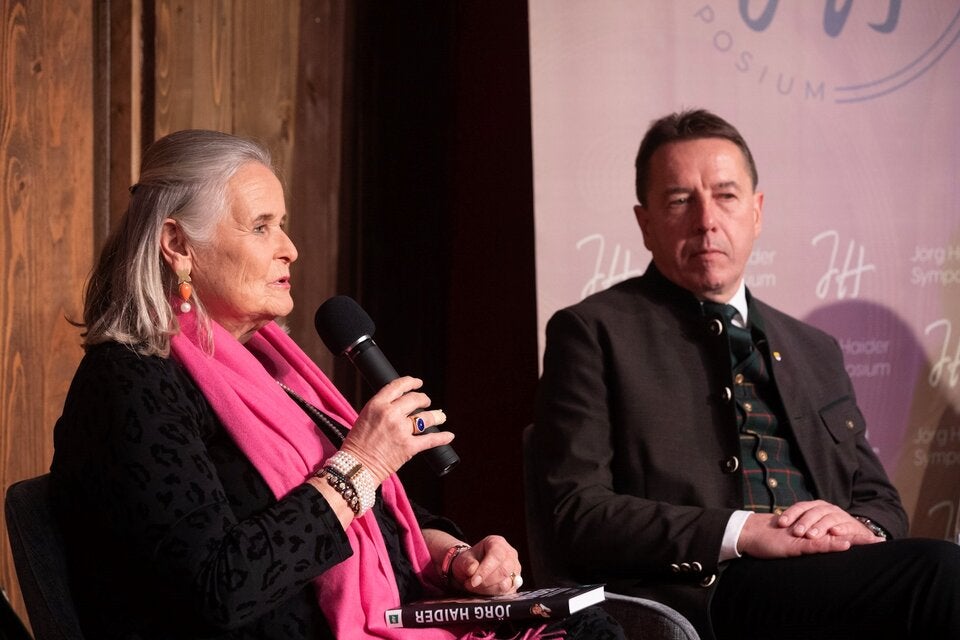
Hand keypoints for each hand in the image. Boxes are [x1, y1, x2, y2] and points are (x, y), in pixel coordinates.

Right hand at [339, 376, 452, 482]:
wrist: (356, 467)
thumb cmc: (357, 444)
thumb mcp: (365, 417)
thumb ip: (382, 409)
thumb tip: (398, 405)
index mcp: (377, 405)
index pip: (398, 386)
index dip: (411, 382)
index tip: (418, 383)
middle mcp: (390, 414)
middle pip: (415, 399)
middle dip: (424, 399)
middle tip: (427, 402)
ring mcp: (401, 430)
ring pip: (425, 418)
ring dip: (436, 416)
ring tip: (440, 416)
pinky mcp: (408, 447)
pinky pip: (430, 440)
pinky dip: (442, 438)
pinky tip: (449, 435)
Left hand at [451, 535, 522, 595]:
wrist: (473, 569)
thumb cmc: (470, 561)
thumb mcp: (464, 559)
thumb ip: (467, 563)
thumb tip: (472, 569)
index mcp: (498, 543)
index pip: (496, 557)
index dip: (485, 571)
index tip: (473, 581)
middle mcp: (510, 554)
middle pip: (503, 571)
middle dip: (486, 582)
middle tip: (471, 584)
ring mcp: (515, 569)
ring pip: (506, 584)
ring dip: (488, 589)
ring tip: (475, 586)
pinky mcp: (515, 582)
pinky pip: (508, 592)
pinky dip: (494, 594)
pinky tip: (484, 590)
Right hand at [738, 502, 883, 559]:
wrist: (750, 533)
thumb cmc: (769, 541)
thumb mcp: (790, 547)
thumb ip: (806, 547)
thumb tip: (818, 549)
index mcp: (812, 537)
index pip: (838, 537)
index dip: (856, 539)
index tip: (875, 542)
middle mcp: (811, 534)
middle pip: (841, 535)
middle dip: (861, 539)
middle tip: (881, 542)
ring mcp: (805, 537)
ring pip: (833, 538)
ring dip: (853, 540)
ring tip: (872, 542)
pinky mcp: (796, 543)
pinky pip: (817, 544)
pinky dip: (832, 544)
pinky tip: (845, 543)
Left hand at [776, 500, 885, 540]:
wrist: (851, 531)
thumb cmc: (824, 529)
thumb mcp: (810, 525)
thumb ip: (798, 524)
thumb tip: (775, 524)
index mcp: (814, 506)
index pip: (800, 507)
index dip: (790, 514)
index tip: (780, 523)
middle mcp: (826, 508)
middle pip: (814, 512)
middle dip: (805, 522)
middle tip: (797, 532)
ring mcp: (840, 516)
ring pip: (829, 518)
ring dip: (820, 526)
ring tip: (812, 535)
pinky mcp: (852, 525)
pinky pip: (847, 526)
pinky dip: (842, 529)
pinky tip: (835, 532)